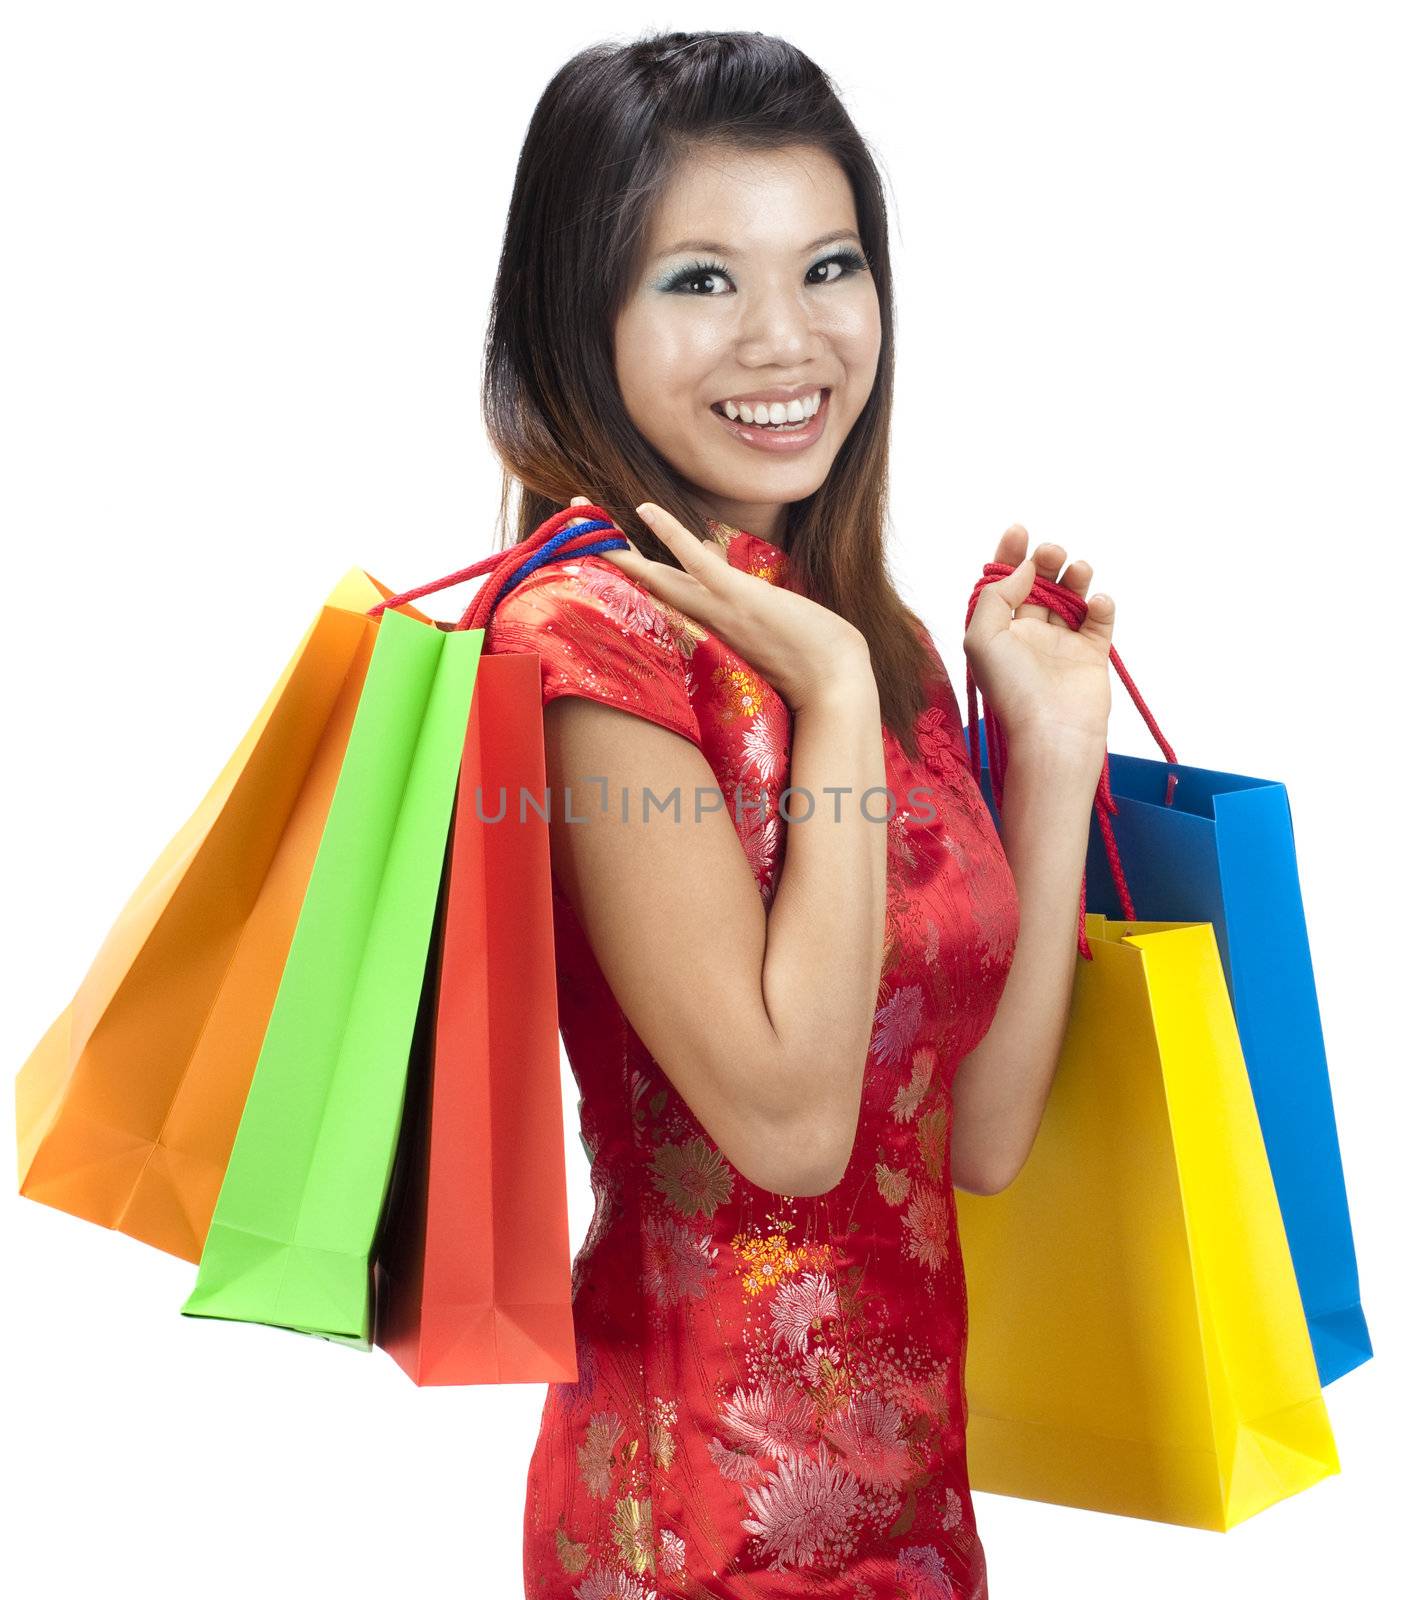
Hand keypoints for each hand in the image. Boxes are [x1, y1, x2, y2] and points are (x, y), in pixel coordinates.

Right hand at [560, 497, 871, 712]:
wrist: (834, 684)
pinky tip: (643, 508)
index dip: (625, 583)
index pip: (657, 602)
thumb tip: (742, 622)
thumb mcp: (770, 646)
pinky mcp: (734, 595)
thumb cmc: (812, 667)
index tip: (599, 568)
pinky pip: (693, 558)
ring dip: (617, 549)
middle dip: (603, 564)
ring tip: (583, 524)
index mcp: (705, 633)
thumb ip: (747, 635)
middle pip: (641, 589)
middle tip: (564, 542)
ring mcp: (715, 608)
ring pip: (654, 575)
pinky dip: (669, 532)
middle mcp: (700, 623)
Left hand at [963, 524, 1113, 755]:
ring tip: (1078, 568)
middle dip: (1045, 560)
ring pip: (1070, 597)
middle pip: (1038, 584)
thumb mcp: (982, 640)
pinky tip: (1095, 604)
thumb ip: (994, 598)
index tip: (1020, 530)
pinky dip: (1101, 606)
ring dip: (1074, 577)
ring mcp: (1062, 644)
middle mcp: (1029, 635)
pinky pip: (1098, 621)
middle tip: (1052, 552)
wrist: (1052, 733)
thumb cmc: (1012, 691)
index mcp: (999, 632)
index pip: (1003, 584)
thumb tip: (1020, 570)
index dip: (1009, 555)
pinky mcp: (1091, 655)